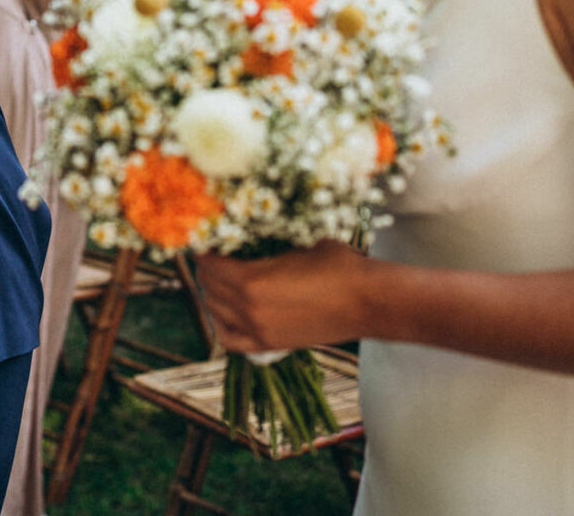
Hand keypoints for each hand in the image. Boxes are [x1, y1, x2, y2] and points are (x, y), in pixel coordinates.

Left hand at [194, 240, 369, 352]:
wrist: (369, 302)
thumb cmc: (338, 264)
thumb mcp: (296, 241)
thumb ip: (265, 242)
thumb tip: (242, 228)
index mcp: (251, 280)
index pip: (208, 263)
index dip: (205, 248)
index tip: (207, 237)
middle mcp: (248, 309)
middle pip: (208, 287)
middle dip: (207, 268)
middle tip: (214, 253)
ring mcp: (258, 330)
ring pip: (214, 311)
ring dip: (212, 292)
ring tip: (220, 278)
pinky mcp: (271, 345)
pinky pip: (230, 339)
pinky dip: (222, 325)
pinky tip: (227, 310)